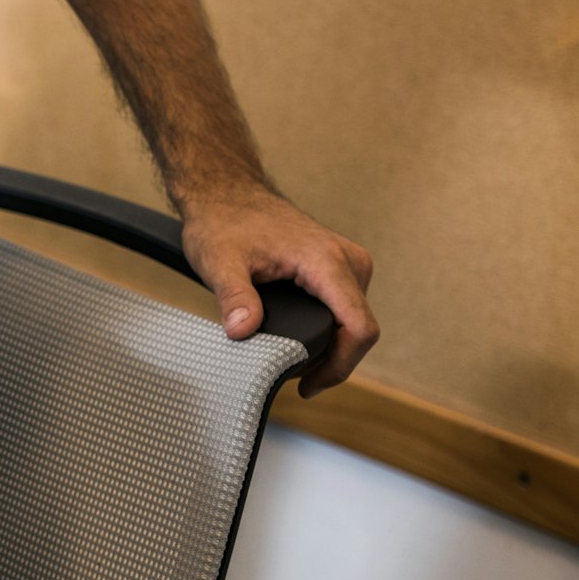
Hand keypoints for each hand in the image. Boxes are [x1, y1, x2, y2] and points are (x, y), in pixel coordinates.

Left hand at [177, 183, 378, 394]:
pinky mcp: (341, 267)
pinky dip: (328, 331)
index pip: (359, 327)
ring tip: (291, 364)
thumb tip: (243, 330)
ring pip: (354, 321)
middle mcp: (348, 260)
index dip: (340, 366)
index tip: (308, 386)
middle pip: (358, 329)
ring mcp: (348, 262)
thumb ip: (234, 297)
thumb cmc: (223, 222)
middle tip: (291, 379)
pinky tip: (300, 344)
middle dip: (331, 361)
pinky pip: (346, 309)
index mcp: (327, 261)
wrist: (226, 192)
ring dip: (330, 347)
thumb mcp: (219, 262)